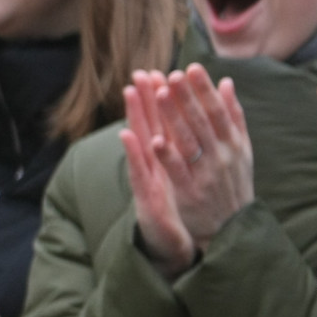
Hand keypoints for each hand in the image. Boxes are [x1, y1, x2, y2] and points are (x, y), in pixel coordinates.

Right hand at [122, 72, 196, 271]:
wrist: (174, 245)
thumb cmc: (181, 207)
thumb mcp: (186, 175)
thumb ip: (186, 148)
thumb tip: (189, 123)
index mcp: (168, 159)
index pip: (163, 123)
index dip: (159, 98)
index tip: (156, 71)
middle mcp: (155, 166)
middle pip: (149, 126)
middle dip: (145, 99)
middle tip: (139, 71)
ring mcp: (148, 180)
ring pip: (141, 143)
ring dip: (136, 116)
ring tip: (132, 91)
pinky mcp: (146, 198)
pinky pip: (139, 173)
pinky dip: (134, 154)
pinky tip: (128, 136)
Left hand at [151, 66, 254, 250]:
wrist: (233, 230)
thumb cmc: (234, 185)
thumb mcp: (243, 151)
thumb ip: (235, 117)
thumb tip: (227, 83)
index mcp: (234, 144)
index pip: (219, 111)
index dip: (205, 90)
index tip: (192, 68)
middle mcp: (222, 157)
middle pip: (202, 122)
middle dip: (187, 97)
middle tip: (173, 74)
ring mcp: (206, 176)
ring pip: (188, 142)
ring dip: (174, 118)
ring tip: (159, 95)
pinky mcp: (190, 194)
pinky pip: (178, 172)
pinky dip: (167, 156)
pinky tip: (154, 140)